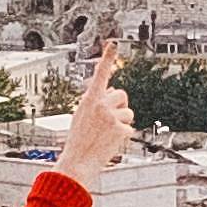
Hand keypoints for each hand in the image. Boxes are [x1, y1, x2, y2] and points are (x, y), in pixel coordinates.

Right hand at [60, 44, 136, 178]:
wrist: (77, 162)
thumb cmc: (78, 141)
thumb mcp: (82, 116)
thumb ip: (96, 102)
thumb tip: (113, 93)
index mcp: (89, 100)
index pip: (100, 74)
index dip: (107, 58)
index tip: (113, 44)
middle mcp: (100, 105)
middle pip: (122, 94)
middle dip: (120, 105)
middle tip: (110, 121)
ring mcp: (111, 117)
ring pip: (129, 113)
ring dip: (122, 123)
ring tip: (107, 135)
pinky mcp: (120, 129)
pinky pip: (130, 129)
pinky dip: (123, 137)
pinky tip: (110, 143)